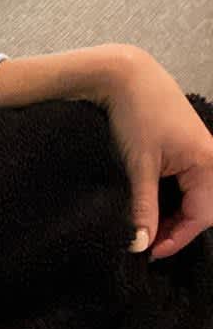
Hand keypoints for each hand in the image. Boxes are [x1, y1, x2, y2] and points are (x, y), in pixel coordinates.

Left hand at [98, 46, 212, 257]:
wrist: (125, 76)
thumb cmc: (135, 114)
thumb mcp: (138, 167)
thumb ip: (143, 208)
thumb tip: (140, 244)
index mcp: (207, 162)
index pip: (202, 215)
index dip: (177, 238)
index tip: (149, 253)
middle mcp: (210, 157)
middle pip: (202, 208)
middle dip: (177, 229)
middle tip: (145, 243)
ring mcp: (199, 151)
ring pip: (194, 196)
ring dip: (172, 214)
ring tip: (144, 227)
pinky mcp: (185, 147)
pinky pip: (186, 182)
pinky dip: (170, 198)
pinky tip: (149, 206)